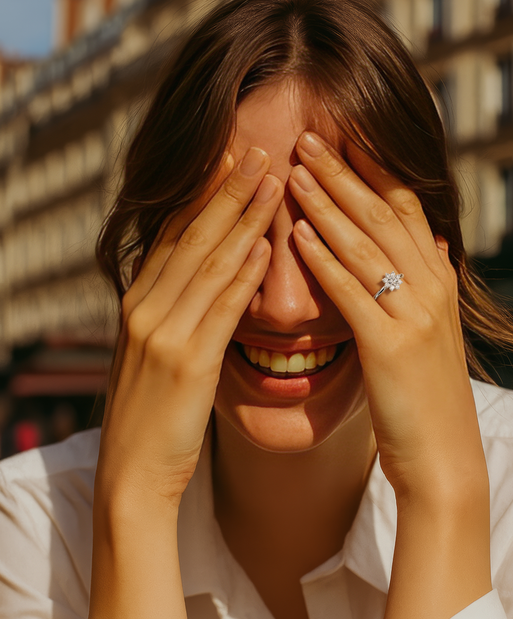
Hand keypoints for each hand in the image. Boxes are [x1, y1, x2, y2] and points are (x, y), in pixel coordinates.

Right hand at [88, 148, 281, 618]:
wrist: (134, 474)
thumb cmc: (154, 417)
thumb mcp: (156, 356)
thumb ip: (177, 314)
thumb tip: (205, 280)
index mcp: (141, 303)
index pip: (176, 235)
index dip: (205, 193)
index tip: (232, 155)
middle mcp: (147, 308)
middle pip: (191, 236)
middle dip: (226, 188)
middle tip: (257, 144)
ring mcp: (163, 333)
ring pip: (207, 262)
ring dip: (241, 217)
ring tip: (271, 177)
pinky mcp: (186, 363)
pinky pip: (219, 308)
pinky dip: (241, 273)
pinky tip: (264, 245)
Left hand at [288, 131, 484, 502]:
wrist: (445, 459)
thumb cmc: (426, 399)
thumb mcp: (432, 334)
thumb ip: (427, 287)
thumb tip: (431, 246)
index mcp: (438, 281)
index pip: (406, 208)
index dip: (373, 169)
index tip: (341, 137)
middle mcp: (432, 288)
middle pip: (384, 214)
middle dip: (344, 172)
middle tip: (307, 137)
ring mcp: (415, 314)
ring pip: (366, 243)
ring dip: (326, 204)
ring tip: (293, 171)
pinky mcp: (391, 345)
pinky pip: (351, 291)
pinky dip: (323, 259)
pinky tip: (296, 235)